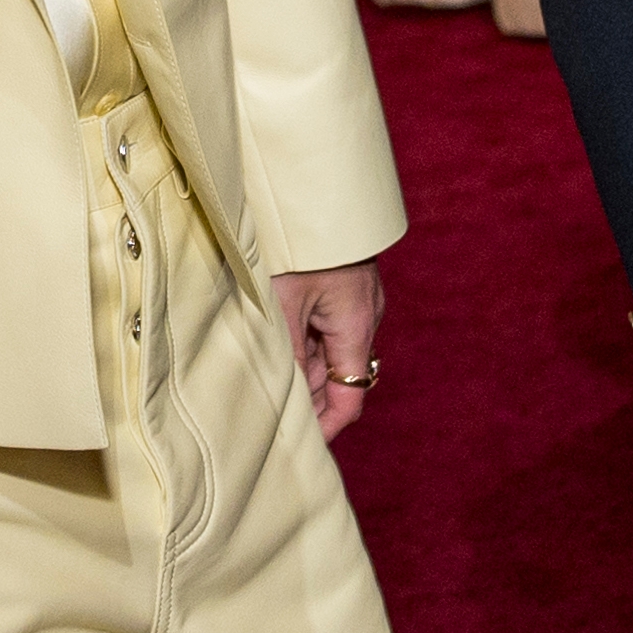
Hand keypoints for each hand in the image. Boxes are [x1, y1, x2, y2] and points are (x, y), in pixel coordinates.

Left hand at [271, 257, 387, 437]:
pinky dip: (306, 346)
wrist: (318, 189)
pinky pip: (327, 329)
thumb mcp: (283, 301)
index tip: (304, 443)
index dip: (327, 425)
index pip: (348, 397)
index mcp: (355, 328)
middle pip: (337, 377)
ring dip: (305, 373)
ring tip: (269, 391)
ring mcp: (355, 303)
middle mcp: (363, 319)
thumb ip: (287, 351)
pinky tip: (277, 351)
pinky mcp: (343, 288)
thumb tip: (284, 395)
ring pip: (329, 353)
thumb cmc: (298, 241)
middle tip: (275, 422)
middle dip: (311, 401)